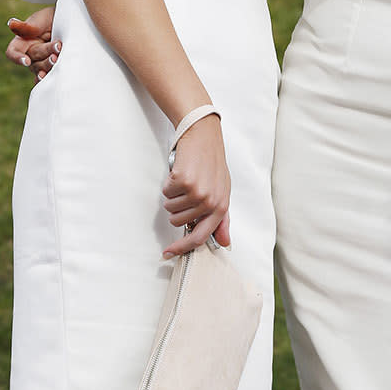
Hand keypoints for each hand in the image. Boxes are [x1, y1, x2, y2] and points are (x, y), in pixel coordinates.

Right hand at [6, 8, 58, 81]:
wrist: (73, 23)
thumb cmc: (53, 17)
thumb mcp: (42, 18)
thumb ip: (29, 25)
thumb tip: (11, 23)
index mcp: (22, 41)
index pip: (13, 52)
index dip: (17, 58)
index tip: (27, 61)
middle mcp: (30, 54)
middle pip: (32, 60)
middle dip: (45, 54)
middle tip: (58, 47)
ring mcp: (42, 62)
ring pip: (41, 69)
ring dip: (49, 65)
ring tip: (57, 59)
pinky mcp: (53, 67)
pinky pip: (50, 75)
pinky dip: (50, 78)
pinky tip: (54, 78)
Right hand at [161, 114, 230, 255]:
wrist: (204, 136)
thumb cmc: (212, 163)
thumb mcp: (222, 191)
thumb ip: (222, 219)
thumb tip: (224, 243)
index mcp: (221, 207)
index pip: (201, 237)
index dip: (182, 247)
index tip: (168, 253)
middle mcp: (210, 202)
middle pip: (178, 222)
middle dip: (177, 208)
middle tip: (185, 191)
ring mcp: (197, 192)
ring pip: (170, 208)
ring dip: (173, 195)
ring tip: (184, 180)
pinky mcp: (183, 181)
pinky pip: (166, 192)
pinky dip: (169, 183)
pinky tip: (179, 172)